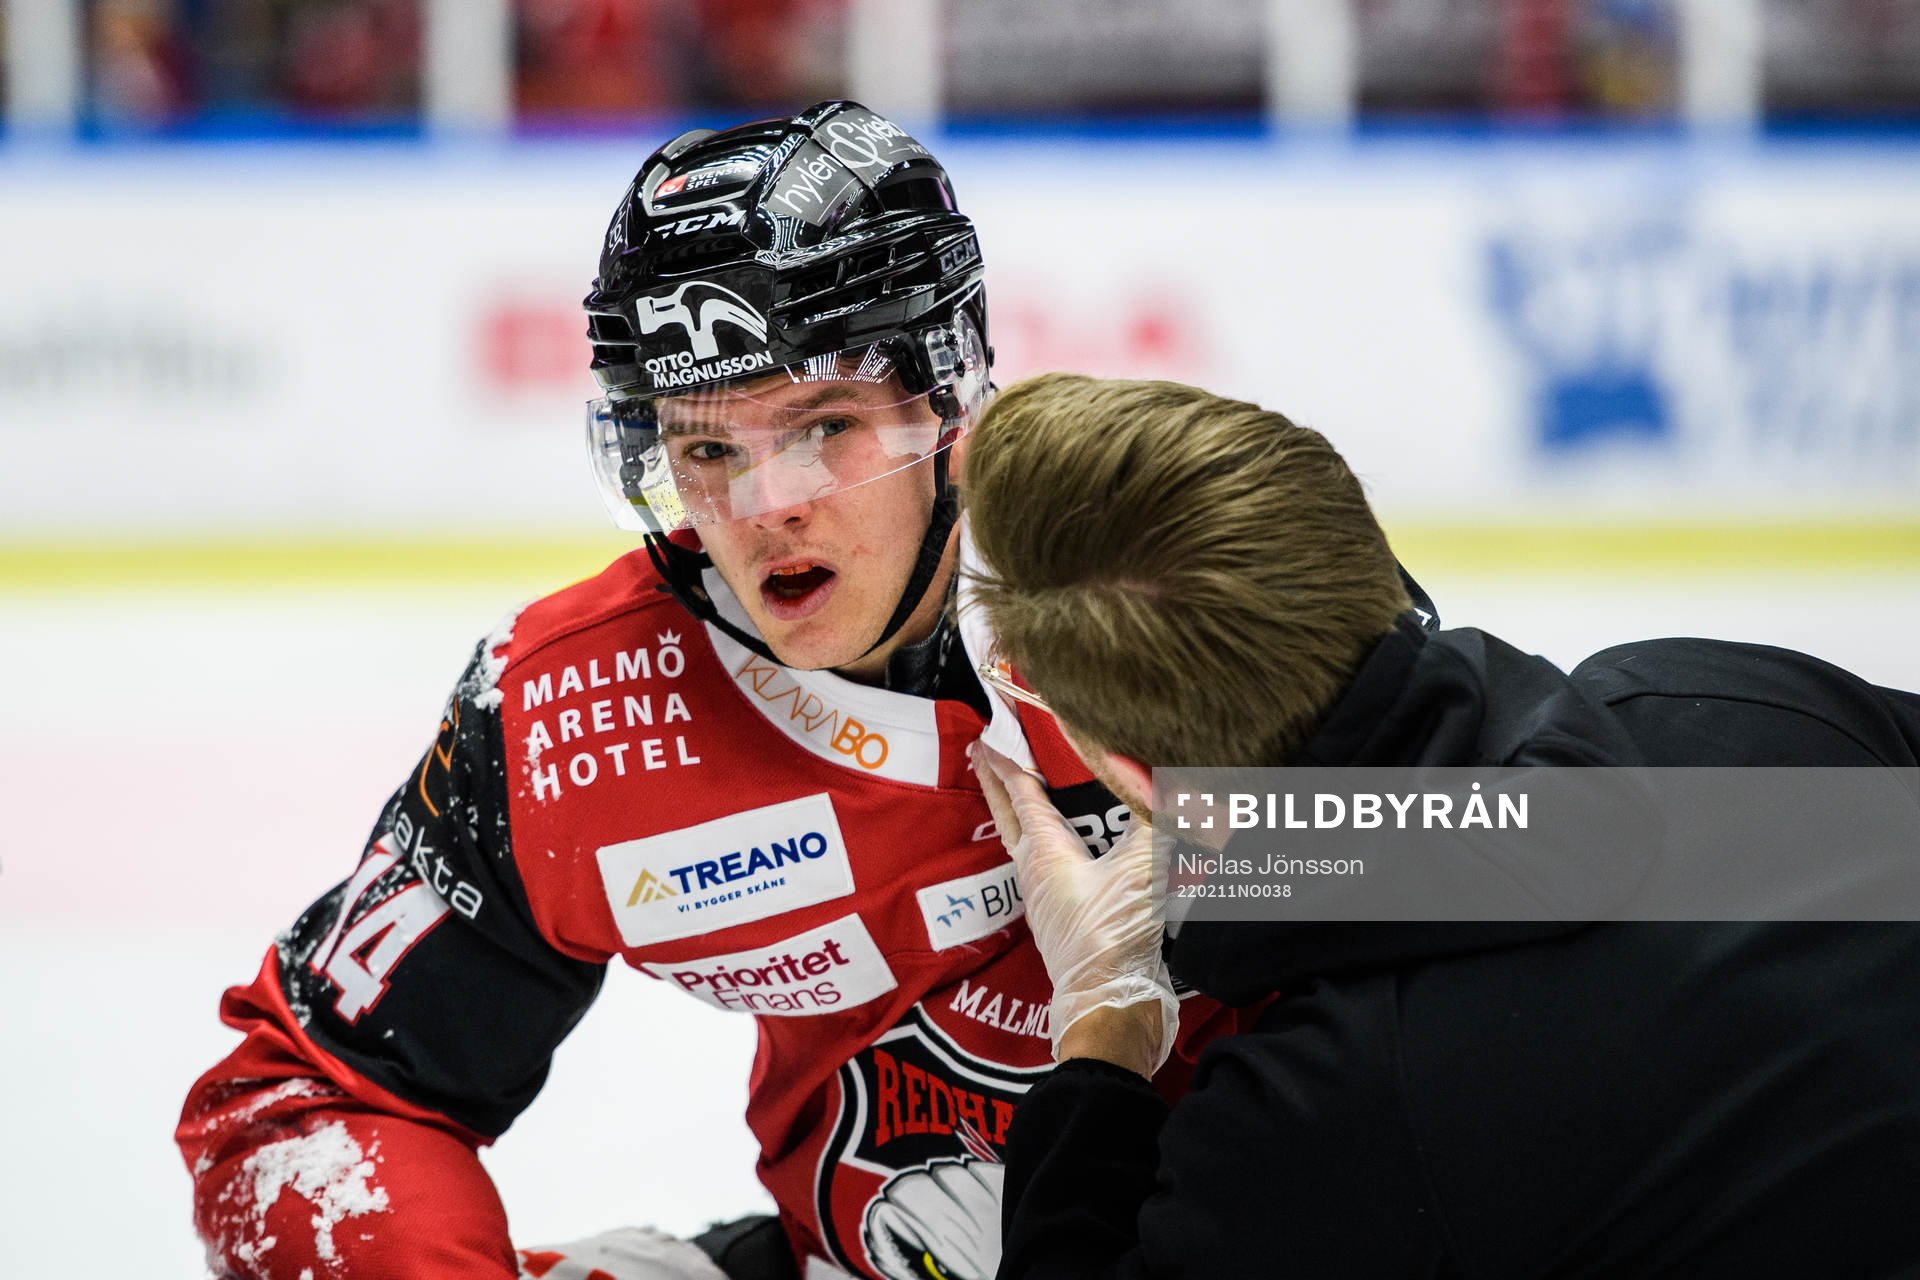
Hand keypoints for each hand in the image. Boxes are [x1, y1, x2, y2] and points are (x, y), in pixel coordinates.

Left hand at [972, 745, 1177, 1077]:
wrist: (1108, 1005)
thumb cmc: (1113, 938)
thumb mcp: (1140, 870)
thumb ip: (1152, 818)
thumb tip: (1160, 775)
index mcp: (1046, 853)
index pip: (1022, 794)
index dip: (1010, 760)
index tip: (993, 733)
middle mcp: (1036, 872)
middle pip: (1008, 817)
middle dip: (995, 783)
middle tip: (981, 752)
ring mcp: (1045, 899)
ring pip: (1025, 843)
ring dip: (1019, 814)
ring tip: (1018, 791)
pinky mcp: (1062, 919)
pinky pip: (1046, 868)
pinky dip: (1046, 844)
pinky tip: (1064, 846)